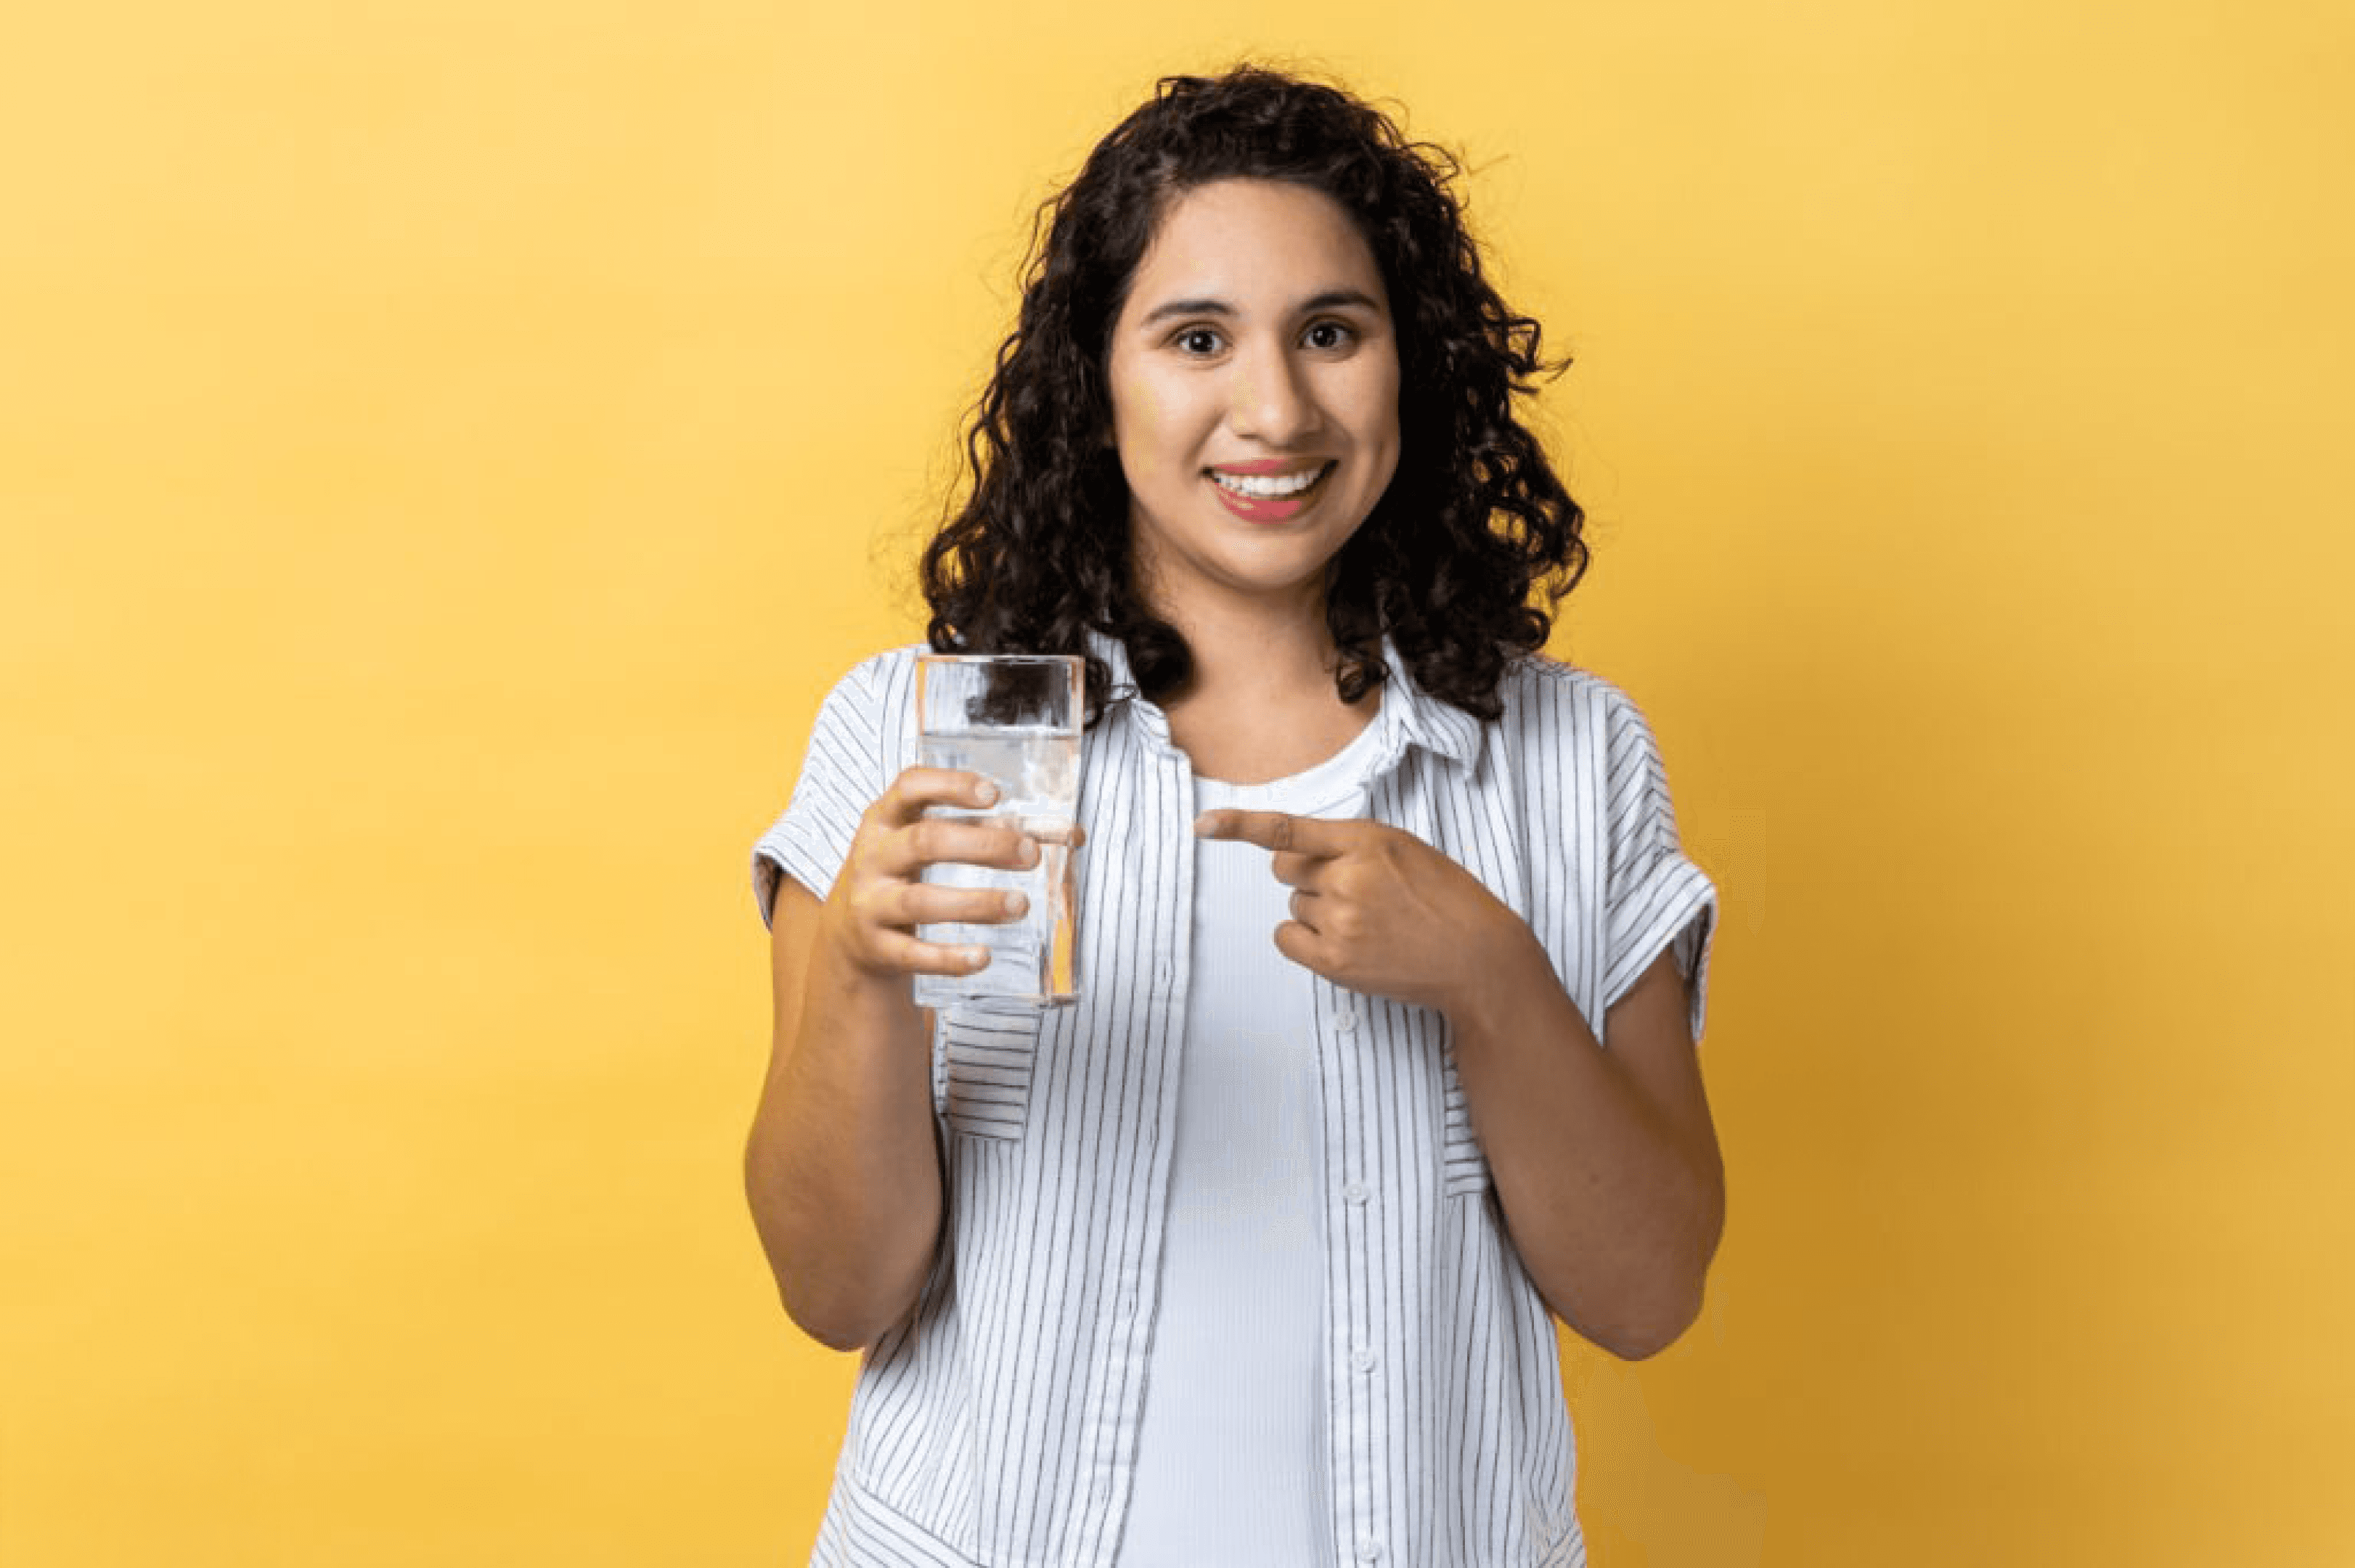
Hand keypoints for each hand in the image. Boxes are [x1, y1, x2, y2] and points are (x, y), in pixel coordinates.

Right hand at [823, 768, 1083, 984]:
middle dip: (982, 846)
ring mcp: (870, 903)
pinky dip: (950, 957)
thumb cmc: (906, 873)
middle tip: (1030, 854)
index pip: (910, 787)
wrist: (848, 932)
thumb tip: (1071, 833)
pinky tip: (983, 957)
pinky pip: (913, 954)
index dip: (951, 786)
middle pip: (925, 842)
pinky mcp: (876, 948)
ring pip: (921, 901)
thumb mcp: (932, 842)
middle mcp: (873, 857)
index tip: (994, 793)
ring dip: (975, 904)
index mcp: (887, 819)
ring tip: (1020, 905)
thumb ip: (993, 832)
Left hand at [1192, 809, 1533, 1017]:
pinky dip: (1303, 939)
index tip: (1205, 825)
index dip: (1239, 825)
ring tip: (1369, 922)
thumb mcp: (1404, 850)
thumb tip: (1293, 856)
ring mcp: (1340, 921)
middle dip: (1311, 877)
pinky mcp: (1335, 960)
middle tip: (1356, 892)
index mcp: (1368, 840)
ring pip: (1294, 906)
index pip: (1288, 829)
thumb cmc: (1444, 900)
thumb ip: (1351, 845)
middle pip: (1286, 871)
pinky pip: (1287, 938)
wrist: (1477, 957)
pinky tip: (1342, 941)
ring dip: (1318, 911)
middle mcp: (1349, 877)